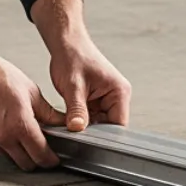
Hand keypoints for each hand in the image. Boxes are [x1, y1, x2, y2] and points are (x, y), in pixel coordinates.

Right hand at [0, 22, 61, 170]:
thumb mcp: (31, 92)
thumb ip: (48, 113)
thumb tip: (61, 123)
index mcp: (20, 124)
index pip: (41, 155)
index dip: (50, 160)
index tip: (53, 158)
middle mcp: (4, 136)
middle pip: (26, 164)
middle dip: (36, 160)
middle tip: (41, 150)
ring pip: (10, 159)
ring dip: (19, 153)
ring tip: (22, 135)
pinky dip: (5, 145)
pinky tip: (6, 129)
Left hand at [30, 0, 131, 130]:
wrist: (66, 44)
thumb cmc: (73, 57)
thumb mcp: (73, 86)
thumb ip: (77, 109)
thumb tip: (78, 129)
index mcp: (119, 92)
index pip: (118, 124)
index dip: (104, 135)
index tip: (88, 141)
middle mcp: (117, 96)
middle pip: (109, 126)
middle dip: (92, 130)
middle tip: (76, 130)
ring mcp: (107, 99)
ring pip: (98, 124)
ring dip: (85, 124)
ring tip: (72, 118)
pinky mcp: (96, 100)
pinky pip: (91, 118)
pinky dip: (81, 119)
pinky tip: (71, 116)